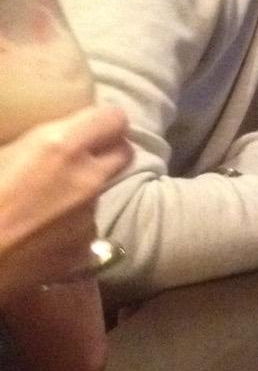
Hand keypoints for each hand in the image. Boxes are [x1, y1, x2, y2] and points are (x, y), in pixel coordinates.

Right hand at [0, 105, 131, 302]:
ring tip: (41, 203)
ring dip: (80, 192)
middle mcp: (86, 180)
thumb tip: (28, 143)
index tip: (89, 124)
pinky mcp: (84, 251)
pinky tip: (38, 233)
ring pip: (100, 194)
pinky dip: (68, 226)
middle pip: (124, 154)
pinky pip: (84, 229)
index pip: (114, 119)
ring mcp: (89, 218)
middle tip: (78, 155)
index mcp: (60, 147)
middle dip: (107, 150)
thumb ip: (20, 144)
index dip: (104, 120)